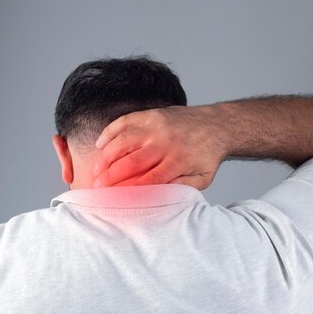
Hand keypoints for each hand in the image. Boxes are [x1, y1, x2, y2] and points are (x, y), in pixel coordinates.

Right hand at [91, 105, 225, 189]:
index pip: (148, 180)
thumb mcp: (202, 179)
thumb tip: (158, 198)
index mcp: (178, 162)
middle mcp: (165, 143)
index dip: (128, 190)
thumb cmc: (207, 156)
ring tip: (94, 170)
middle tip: (96, 187)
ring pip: (124, 140)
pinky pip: (124, 121)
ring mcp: (156, 126)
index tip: (113, 199)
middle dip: (111, 176)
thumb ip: (181, 189)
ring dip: (105, 156)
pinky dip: (109, 132)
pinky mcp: (151, 114)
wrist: (218, 125)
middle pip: (132, 162)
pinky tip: (99, 145)